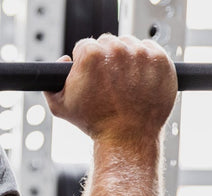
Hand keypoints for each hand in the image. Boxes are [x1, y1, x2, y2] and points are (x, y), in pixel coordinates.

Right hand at [44, 34, 176, 144]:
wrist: (127, 136)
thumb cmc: (95, 123)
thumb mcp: (60, 107)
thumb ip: (51, 82)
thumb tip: (64, 61)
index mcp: (91, 55)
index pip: (85, 46)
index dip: (84, 62)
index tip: (91, 76)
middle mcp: (117, 50)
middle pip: (107, 42)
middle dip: (105, 59)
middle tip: (108, 81)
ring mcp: (141, 54)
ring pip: (129, 44)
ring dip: (126, 58)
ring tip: (124, 82)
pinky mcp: (160, 60)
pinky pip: (150, 49)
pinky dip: (145, 61)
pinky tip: (138, 79)